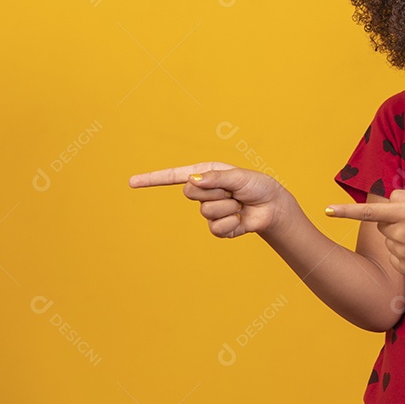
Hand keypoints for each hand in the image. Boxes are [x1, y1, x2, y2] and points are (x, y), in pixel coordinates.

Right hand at [129, 162, 287, 237]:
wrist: (272, 207)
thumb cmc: (258, 186)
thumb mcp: (239, 177)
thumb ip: (216, 178)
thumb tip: (192, 181)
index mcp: (206, 175)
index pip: (174, 176)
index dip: (153, 179)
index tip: (132, 182)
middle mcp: (204, 192)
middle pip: (190, 194)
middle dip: (214, 191)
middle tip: (233, 191)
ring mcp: (209, 211)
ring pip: (206, 211)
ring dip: (228, 207)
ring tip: (240, 203)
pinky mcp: (218, 228)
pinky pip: (215, 228)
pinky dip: (231, 222)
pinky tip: (240, 217)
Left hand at [325, 189, 404, 278]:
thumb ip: (404, 197)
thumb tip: (385, 203)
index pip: (369, 211)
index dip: (346, 211)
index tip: (327, 210)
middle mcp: (400, 232)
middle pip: (381, 223)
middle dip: (393, 221)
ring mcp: (401, 251)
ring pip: (388, 240)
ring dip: (400, 238)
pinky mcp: (402, 267)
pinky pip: (393, 256)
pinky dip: (404, 253)